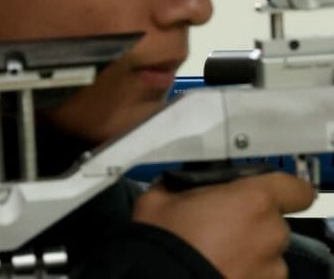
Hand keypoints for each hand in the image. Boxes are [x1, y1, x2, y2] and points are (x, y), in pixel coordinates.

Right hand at [132, 172, 315, 278]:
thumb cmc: (163, 242)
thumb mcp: (160, 196)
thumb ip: (185, 185)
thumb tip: (182, 184)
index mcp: (253, 200)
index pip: (295, 188)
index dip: (281, 189)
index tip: (262, 191)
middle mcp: (270, 234)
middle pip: (273, 220)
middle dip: (249, 221)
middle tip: (216, 223)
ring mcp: (270, 269)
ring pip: (266, 251)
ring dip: (246, 249)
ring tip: (212, 251)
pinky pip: (258, 275)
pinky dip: (242, 271)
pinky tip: (215, 266)